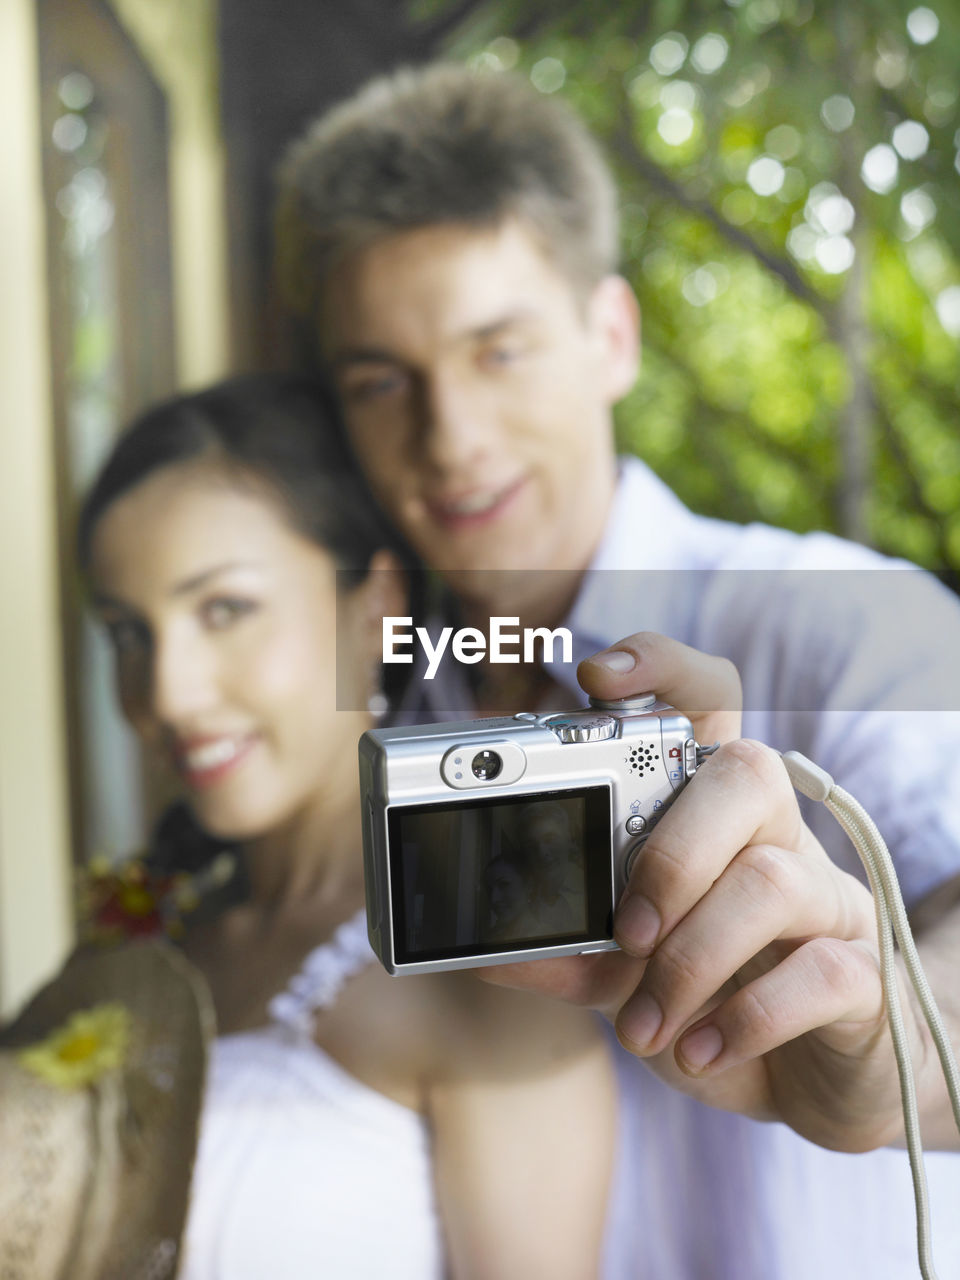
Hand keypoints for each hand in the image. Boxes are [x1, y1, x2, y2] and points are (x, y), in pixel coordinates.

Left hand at [484, 632, 916, 1151]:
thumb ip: (568, 951)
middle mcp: (777, 835)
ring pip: (773, 878)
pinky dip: (748, 1018)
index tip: (595, 680)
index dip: (661, 668)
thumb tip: (482, 946)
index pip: (708, 699)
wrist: (813, 1085)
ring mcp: (828, 900)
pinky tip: (703, 1051)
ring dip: (691, 961)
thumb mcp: (627, 974)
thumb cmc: (715, 996)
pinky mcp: (865, 974)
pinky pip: (822, 971)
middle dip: (672, 852)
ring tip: (645, 1025)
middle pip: (747, 771)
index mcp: (714, 813)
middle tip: (627, 931)